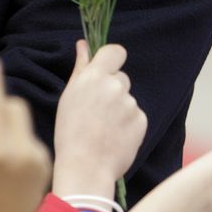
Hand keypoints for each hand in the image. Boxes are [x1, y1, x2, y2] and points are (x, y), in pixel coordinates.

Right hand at [50, 40, 145, 197]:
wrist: (86, 167)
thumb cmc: (70, 132)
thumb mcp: (69, 96)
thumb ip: (80, 68)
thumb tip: (83, 45)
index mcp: (94, 76)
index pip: (115, 51)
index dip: (112, 59)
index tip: (106, 70)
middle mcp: (115, 86)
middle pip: (121, 78)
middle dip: (112, 89)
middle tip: (97, 111)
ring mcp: (131, 104)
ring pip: (127, 99)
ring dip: (119, 109)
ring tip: (103, 128)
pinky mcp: (142, 121)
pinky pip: (136, 116)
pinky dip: (128, 124)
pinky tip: (114, 137)